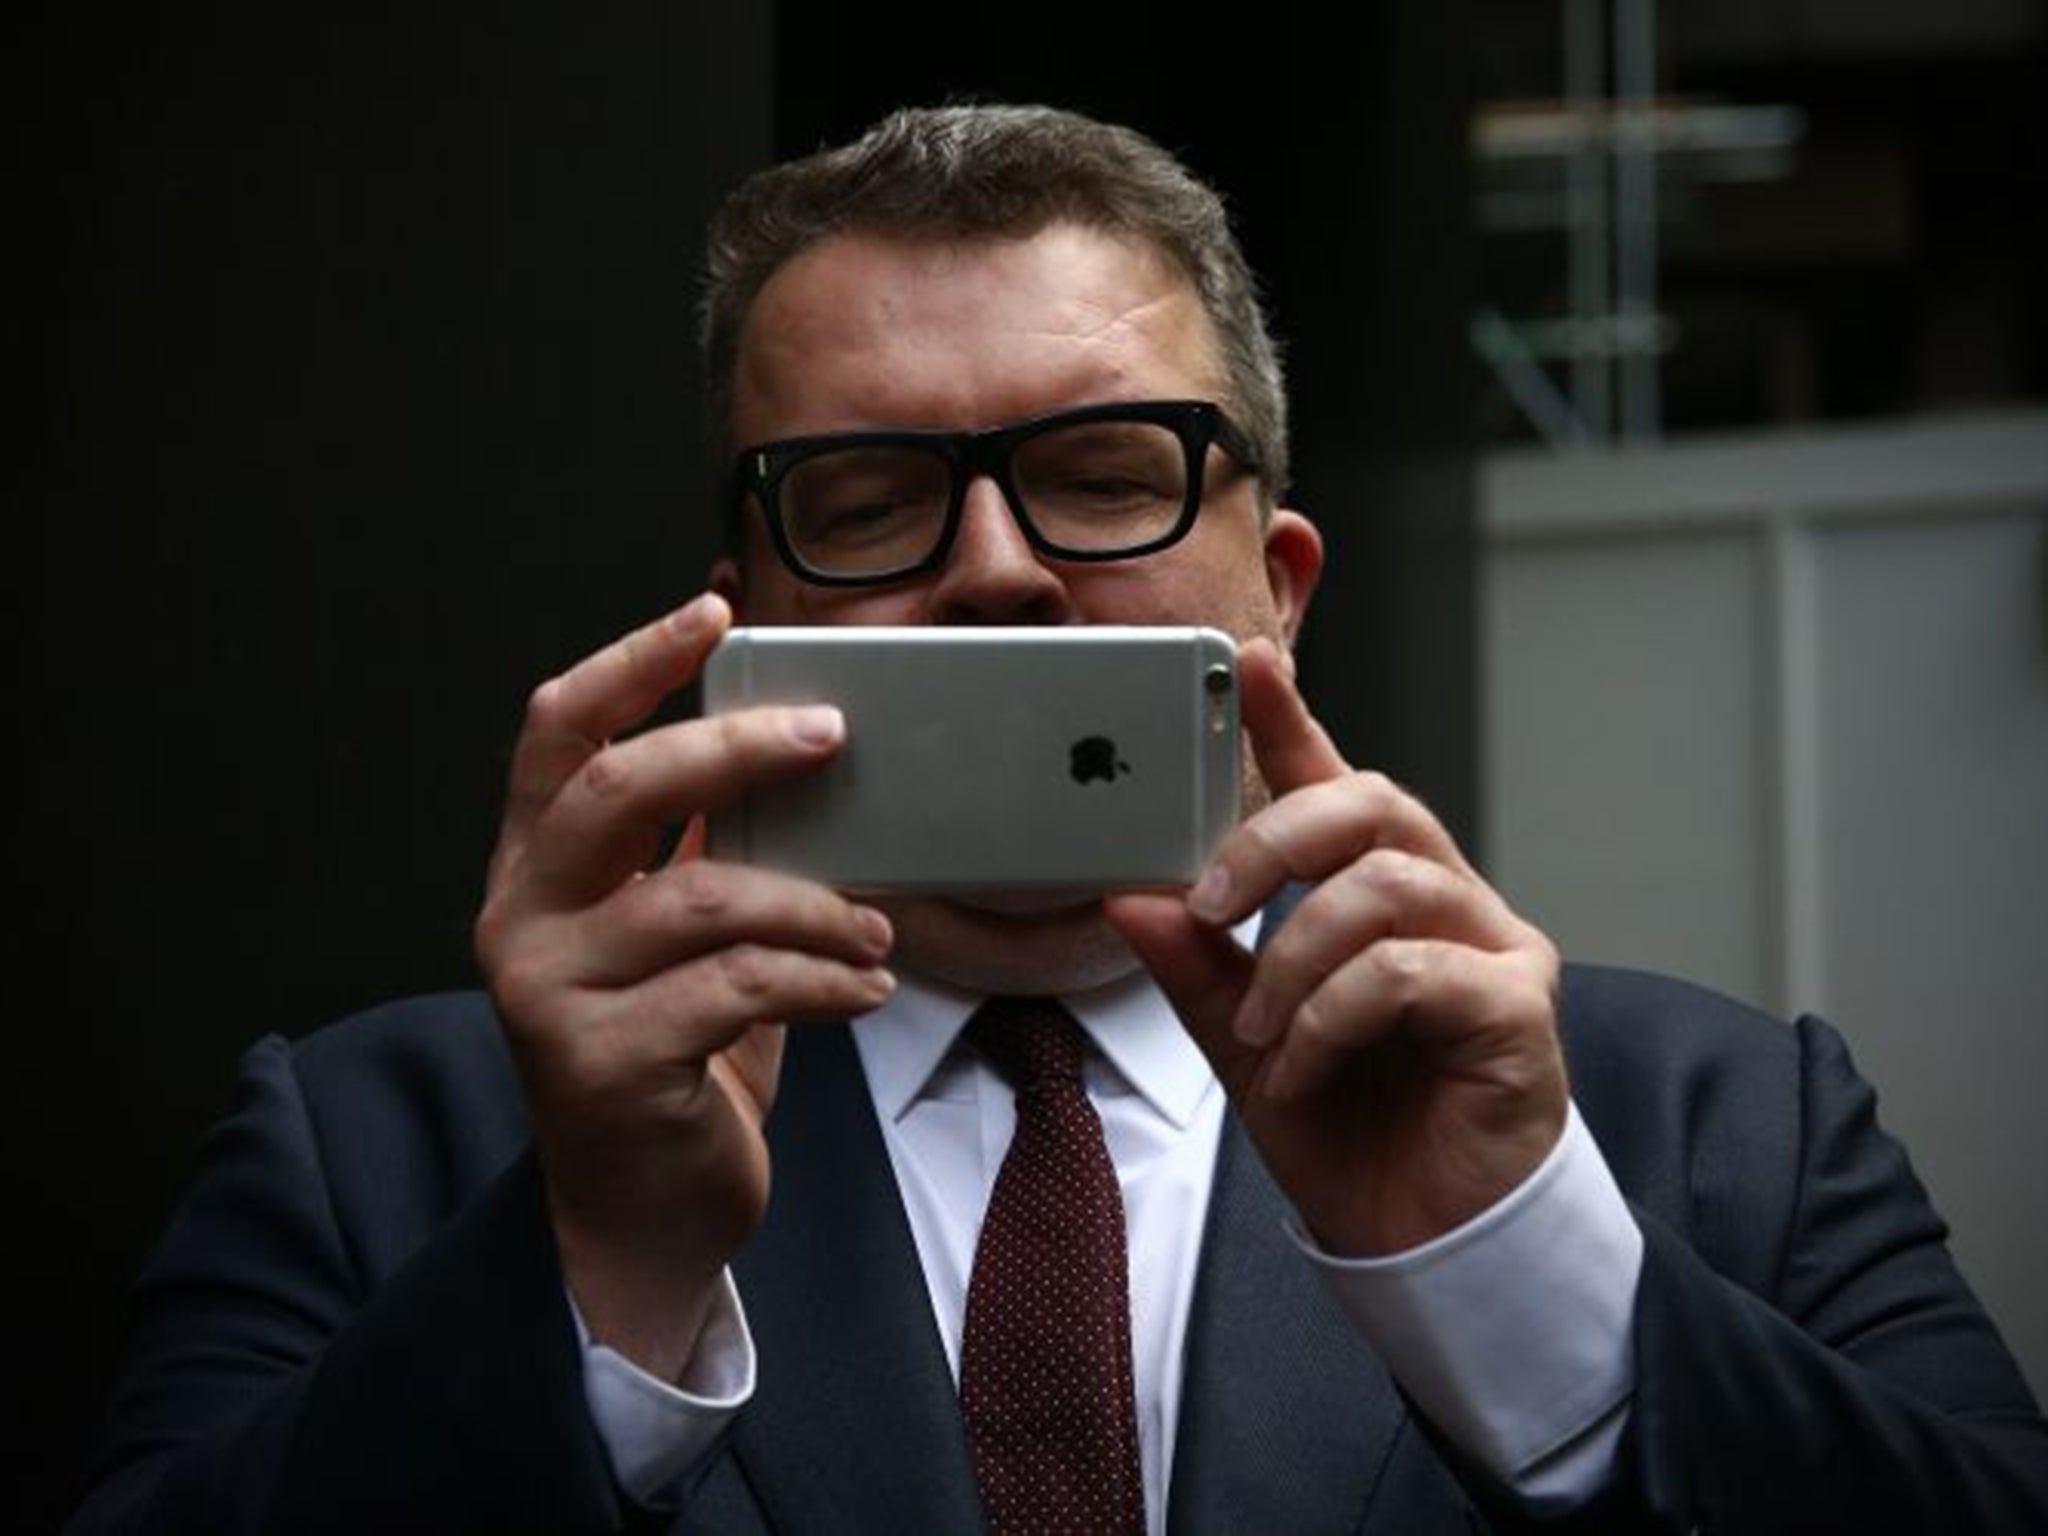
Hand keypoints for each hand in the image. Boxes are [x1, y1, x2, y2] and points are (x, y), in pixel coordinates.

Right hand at [474, 593, 895, 1376]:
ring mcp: (552, 996)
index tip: (712, 609)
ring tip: (877, 928)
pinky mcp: (603, 1066)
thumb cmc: (677, 1060)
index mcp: (539, 871)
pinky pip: (739, 990)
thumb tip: (797, 753)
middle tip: (830, 735)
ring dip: (816, 903)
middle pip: (615, 788)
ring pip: (701, 898)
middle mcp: (523, 921)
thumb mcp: (687, 941)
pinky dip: (826, 979)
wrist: (643, 1217)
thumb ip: (708, 854)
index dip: (633, 661)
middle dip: (731, 747)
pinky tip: (866, 988)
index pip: (559, 733)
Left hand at [1105, 639, 1565, 1256]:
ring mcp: (1494, 948)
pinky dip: (1330, 1017)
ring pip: (1384, 885)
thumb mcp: (1242, 1041)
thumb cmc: (1350, 1129)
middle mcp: (1446, 902)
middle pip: (1372, 804)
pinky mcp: (1518, 1008)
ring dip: (1294, 956)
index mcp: (1377, 895)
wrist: (1418, 1241)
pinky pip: (1408, 971)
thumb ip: (1195, 967)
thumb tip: (1131, 895)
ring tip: (1259, 1030)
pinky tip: (1300, 1068)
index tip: (1243, 661)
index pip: (1335, 784)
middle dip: (1272, 842)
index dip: (1291, 717)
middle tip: (1208, 904)